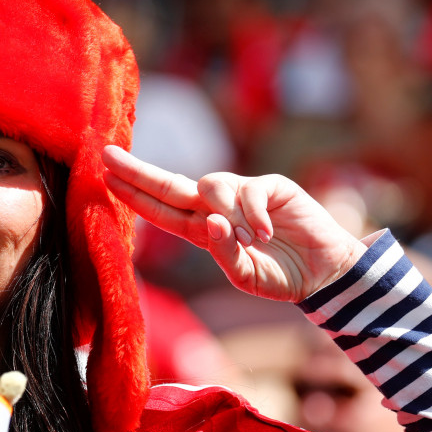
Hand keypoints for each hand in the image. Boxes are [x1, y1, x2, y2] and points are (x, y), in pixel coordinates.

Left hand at [102, 146, 366, 301]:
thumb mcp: (247, 277)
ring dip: (223, 210)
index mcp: (203, 231)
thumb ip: (225, 254)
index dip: (134, 194)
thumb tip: (210, 222)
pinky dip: (251, 214)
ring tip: (249, 238)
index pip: (162, 209)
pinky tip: (265, 234)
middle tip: (106, 155)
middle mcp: (216, 208)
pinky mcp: (269, 186)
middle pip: (170, 184)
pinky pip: (247, 191)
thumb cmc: (281, 276)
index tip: (105, 176)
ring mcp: (242, 194)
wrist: (325, 271)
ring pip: (210, 185)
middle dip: (138, 171)